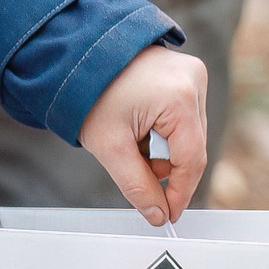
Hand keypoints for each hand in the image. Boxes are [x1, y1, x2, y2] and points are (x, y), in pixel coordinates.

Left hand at [79, 45, 207, 226]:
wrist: (75, 52)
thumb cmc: (88, 92)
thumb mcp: (110, 147)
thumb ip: (137, 186)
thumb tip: (159, 215)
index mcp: (179, 97)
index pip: (192, 161)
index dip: (179, 194)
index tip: (166, 214)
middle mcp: (193, 80)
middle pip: (193, 147)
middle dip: (166, 171)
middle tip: (139, 180)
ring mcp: (192, 72)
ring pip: (189, 134)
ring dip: (165, 152)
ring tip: (131, 145)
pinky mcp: (185, 72)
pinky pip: (184, 115)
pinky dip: (165, 132)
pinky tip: (139, 129)